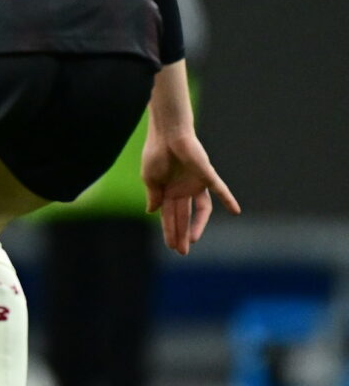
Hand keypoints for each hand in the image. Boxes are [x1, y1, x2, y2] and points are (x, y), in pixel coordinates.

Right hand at [142, 126, 238, 255]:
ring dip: (197, 225)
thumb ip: (153, 196)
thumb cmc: (156, 153)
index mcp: (168, 191)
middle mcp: (184, 190)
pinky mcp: (207, 175)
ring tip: (193, 240)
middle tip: (181, 252)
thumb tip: (152, 212)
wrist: (167, 133)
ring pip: (200, 210)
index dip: (170, 231)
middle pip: (184, 216)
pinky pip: (220, 190)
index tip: (171, 246)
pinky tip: (236, 211)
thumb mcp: (150, 178)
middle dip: (181, 233)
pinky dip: (228, 199)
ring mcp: (196, 184)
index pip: (170, 215)